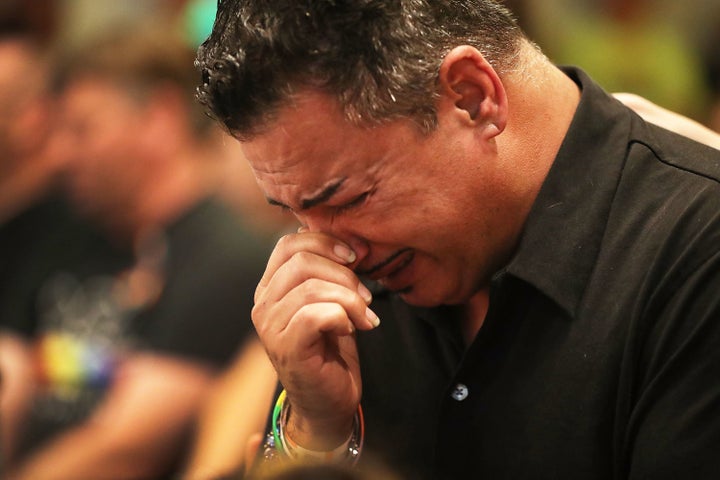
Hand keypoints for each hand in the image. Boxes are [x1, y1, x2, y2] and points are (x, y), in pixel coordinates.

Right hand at [252, 230, 378, 449]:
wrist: (329, 400)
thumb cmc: (332, 348)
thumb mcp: (332, 300)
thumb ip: (332, 271)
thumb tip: (352, 242)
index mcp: (271, 286)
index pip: (290, 243)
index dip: (326, 241)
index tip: (356, 257)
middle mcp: (263, 303)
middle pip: (302, 260)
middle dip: (344, 273)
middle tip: (365, 297)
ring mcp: (270, 326)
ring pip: (311, 287)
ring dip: (349, 299)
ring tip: (364, 316)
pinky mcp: (285, 347)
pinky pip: (316, 315)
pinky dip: (342, 317)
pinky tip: (352, 329)